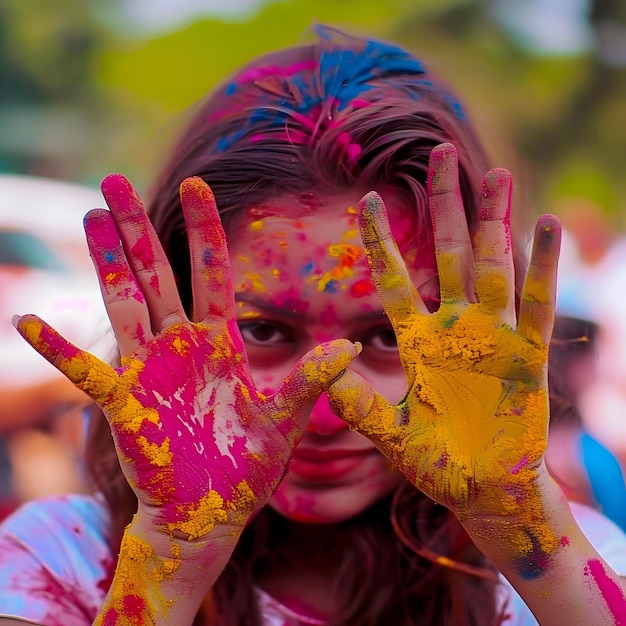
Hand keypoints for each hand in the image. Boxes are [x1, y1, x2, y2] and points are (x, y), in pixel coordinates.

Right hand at [14, 174, 358, 539]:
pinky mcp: (123, 404)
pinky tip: (25, 320)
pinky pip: (84, 371)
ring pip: (124, 304)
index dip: (203, 229)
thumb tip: (351, 346)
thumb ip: (309, 381)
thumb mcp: (283, 421)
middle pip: (157, 275)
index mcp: (219, 344)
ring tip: (91, 217)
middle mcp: (181, 347)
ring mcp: (148, 372)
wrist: (210, 515)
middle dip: (138, 228)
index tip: (198, 185)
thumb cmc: (246, 469)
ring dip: (107, 262)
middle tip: (114, 181)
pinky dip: (57, 348)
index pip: (210, 273)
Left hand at [327, 143, 560, 521]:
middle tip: (439, 152)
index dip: (380, 241)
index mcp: (418, 341)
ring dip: (493, 220)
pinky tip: (543, 225)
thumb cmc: (436, 465)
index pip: (394, 279)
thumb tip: (327, 368)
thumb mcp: (389, 436)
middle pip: (446, 253)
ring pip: (492, 265)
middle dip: (443, 205)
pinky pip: (537, 305)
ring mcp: (493, 337)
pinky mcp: (528, 356)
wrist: (482, 493)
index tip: (366, 200)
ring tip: (494, 174)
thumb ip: (360, 405)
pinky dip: (542, 267)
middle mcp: (454, 328)